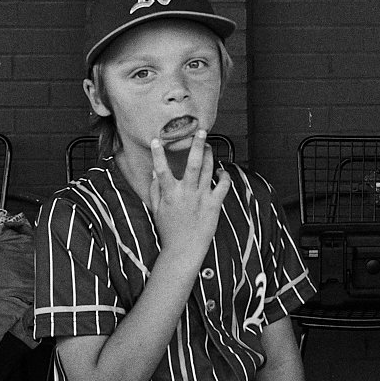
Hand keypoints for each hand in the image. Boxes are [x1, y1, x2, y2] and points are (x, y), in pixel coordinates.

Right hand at [147, 129, 229, 255]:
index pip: (162, 170)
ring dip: (210, 156)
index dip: (158, 154)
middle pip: (193, 164)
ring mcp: (202, 198)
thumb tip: (154, 171)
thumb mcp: (157, 209)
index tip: (157, 139)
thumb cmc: (169, 229)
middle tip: (201, 131)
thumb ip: (155, 189)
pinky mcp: (215, 204)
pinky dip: (225, 175)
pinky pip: (224, 186)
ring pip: (209, 170)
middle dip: (197, 146)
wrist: (185, 249)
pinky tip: (221, 171)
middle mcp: (187, 193)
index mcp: (170, 194)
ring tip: (209, 146)